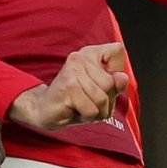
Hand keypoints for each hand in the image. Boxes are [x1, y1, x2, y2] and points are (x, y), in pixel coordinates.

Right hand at [6, 43, 129, 130]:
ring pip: (102, 99)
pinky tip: (75, 110)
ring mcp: (73, 71)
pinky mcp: (68, 87)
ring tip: (81, 106)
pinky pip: (92, 110)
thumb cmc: (76, 100)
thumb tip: (122, 78)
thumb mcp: (101, 92)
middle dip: (106, 101)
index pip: (117, 50)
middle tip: (89, 100)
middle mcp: (80, 57)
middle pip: (113, 83)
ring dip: (96, 112)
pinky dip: (87, 117)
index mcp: (90, 53)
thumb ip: (115, 84)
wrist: (44, 109)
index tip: (101, 82)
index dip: (116, 72)